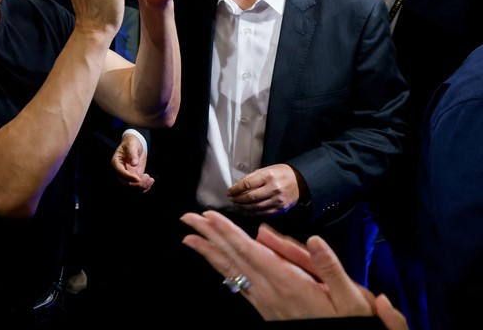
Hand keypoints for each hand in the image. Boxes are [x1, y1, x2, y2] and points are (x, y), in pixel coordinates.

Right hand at [111, 132, 152, 190]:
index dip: (129, 177)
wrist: (135, 145)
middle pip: (126, 183)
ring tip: (151, 180)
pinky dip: (144, 187)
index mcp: (116, 163)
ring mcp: (127, 175)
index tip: (139, 178)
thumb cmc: (131, 143)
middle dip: (137, 183)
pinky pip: (137, 186)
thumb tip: (134, 163)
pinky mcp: (134, 177)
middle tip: (147, 177)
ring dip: (142, 186)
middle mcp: (120, 171)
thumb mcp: (132, 145)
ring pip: (132, 187)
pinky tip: (150, 182)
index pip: (120, 173)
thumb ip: (132, 153)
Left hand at [180, 211, 399, 323]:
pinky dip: (222, 270)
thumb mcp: (349, 295)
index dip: (228, 233)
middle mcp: (272, 291)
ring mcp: (265, 301)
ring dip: (209, 252)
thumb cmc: (348, 320)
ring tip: (190, 237)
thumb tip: (313, 239)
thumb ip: (328, 266)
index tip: (210, 217)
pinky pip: (237, 284)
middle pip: (234, 258)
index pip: (251, 251)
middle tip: (188, 218)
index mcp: (290, 282)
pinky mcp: (265, 308)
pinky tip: (215, 262)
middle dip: (210, 236)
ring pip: (231, 272)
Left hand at [228, 163, 299, 214]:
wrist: (300, 181)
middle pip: (250, 197)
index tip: (229, 191)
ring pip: (256, 207)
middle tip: (232, 199)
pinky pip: (264, 212)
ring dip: (244, 207)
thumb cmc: (281, 173)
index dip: (235, 189)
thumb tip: (237, 186)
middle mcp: (274, 188)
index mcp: (268, 176)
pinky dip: (253, 212)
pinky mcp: (281, 208)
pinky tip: (247, 210)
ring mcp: (278, 200)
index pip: (247, 184)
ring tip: (237, 204)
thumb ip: (252, 177)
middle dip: (238, 199)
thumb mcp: (267, 169)